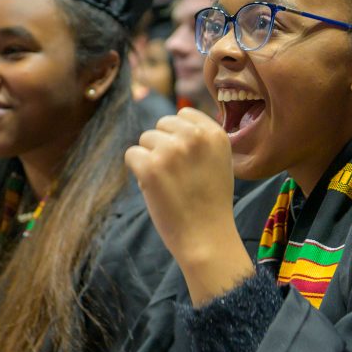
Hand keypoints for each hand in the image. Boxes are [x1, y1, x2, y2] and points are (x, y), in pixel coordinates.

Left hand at [125, 108, 253, 305]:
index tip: (185, 157)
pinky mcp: (150, 167)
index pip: (184, 113)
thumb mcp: (219, 160)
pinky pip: (131, 154)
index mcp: (214, 133)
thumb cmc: (210, 202)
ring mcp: (171, 151)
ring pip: (145, 139)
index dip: (179, 134)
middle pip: (162, 124)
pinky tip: (152, 187)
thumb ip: (201, 139)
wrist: (206, 237)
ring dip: (150, 158)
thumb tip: (173, 121)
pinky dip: (137, 170)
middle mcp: (194, 137)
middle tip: (176, 174)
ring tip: (168, 183)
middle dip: (163, 145)